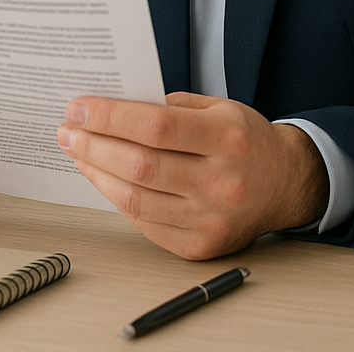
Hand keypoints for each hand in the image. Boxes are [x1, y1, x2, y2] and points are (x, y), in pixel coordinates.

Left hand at [56, 92, 327, 259]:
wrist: (285, 184)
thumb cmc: (246, 140)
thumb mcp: (220, 107)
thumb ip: (170, 106)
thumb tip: (111, 107)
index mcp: (228, 137)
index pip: (157, 126)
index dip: (111, 117)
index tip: (78, 108)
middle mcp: (222, 182)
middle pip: (141, 165)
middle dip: (94, 146)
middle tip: (68, 131)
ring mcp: (211, 219)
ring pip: (136, 199)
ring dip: (97, 174)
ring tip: (78, 154)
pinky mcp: (200, 246)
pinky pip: (145, 223)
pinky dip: (118, 198)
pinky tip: (103, 179)